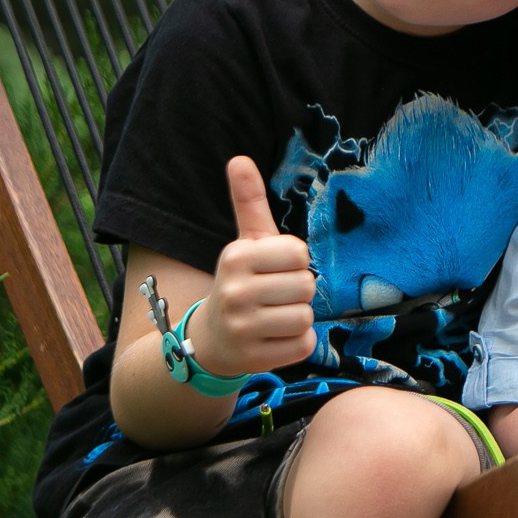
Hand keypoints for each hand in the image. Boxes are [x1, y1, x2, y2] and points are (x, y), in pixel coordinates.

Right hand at [197, 156, 317, 374]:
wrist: (211, 339)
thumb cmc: (241, 282)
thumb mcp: (244, 243)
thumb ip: (248, 202)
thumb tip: (239, 158)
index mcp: (236, 257)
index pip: (299, 253)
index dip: (295, 262)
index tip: (275, 270)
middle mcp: (235, 291)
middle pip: (306, 286)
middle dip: (298, 292)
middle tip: (275, 297)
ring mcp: (243, 328)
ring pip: (306, 317)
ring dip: (298, 318)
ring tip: (274, 317)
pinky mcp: (255, 358)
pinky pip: (304, 345)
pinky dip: (297, 343)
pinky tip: (274, 338)